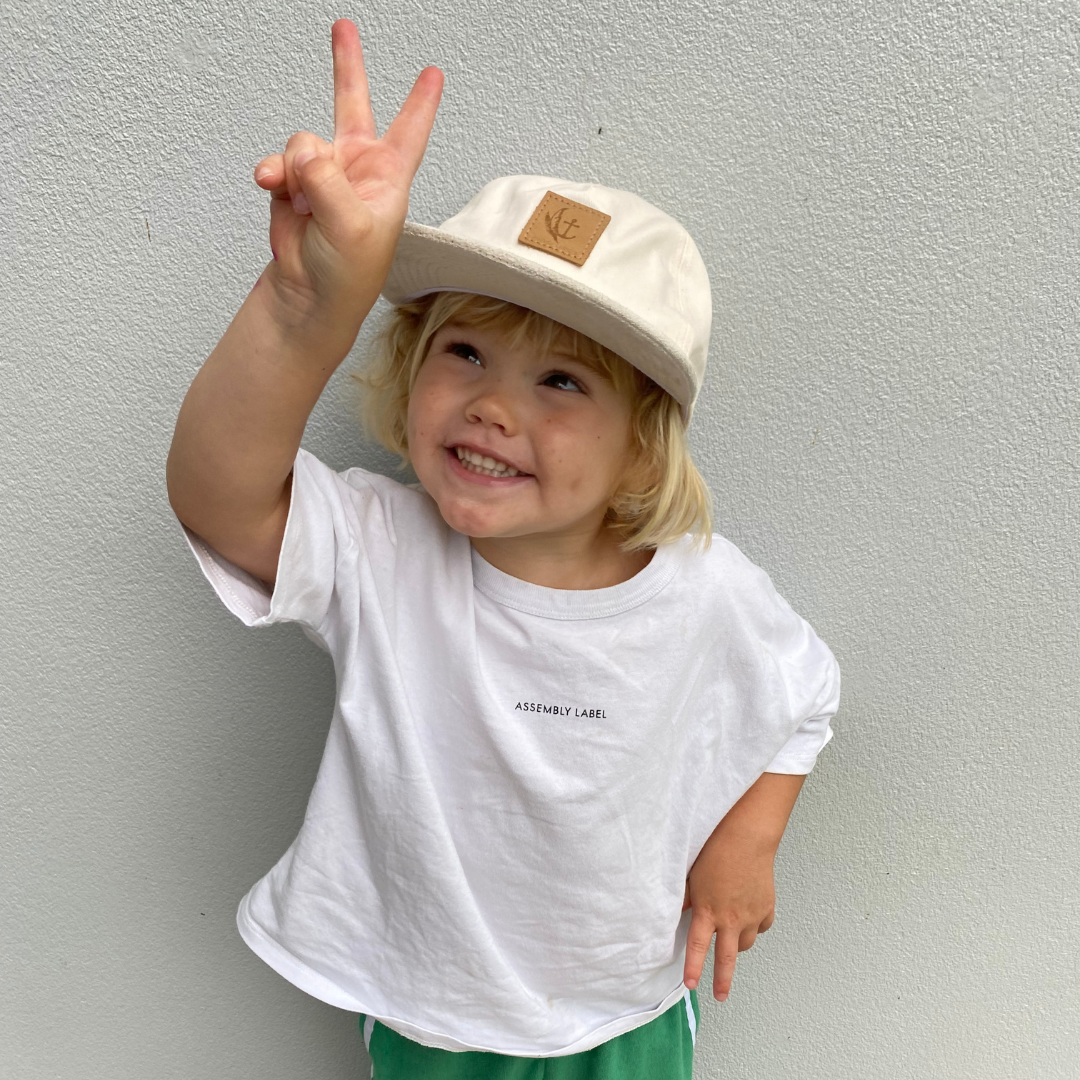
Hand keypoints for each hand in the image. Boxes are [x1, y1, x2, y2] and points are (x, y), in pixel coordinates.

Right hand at [253, 20, 442, 322]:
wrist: (309, 296)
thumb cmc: (348, 275)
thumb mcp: (352, 226)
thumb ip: (329, 180)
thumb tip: (304, 150)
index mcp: (388, 177)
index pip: (410, 130)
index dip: (421, 100)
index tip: (433, 73)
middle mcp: (357, 169)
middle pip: (354, 104)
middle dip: (347, 65)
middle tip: (344, 29)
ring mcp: (322, 173)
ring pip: (303, 139)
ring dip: (296, 168)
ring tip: (302, 201)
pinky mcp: (291, 184)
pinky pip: (278, 161)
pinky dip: (274, 174)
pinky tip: (277, 190)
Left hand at [681, 832, 776, 1001]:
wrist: (747, 836)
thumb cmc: (715, 850)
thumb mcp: (692, 875)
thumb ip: (685, 898)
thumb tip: (675, 911)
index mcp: (708, 910)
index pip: (698, 947)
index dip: (693, 968)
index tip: (690, 985)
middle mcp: (731, 918)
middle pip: (727, 958)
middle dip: (723, 980)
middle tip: (720, 996)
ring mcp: (752, 914)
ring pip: (745, 943)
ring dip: (736, 944)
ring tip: (729, 938)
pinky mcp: (767, 907)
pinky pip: (761, 926)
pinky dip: (755, 926)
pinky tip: (748, 916)